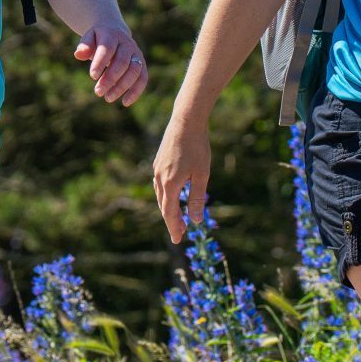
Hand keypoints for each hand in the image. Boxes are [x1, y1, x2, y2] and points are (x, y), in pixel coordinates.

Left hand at [72, 21, 148, 105]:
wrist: (114, 31)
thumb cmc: (98, 39)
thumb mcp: (89, 38)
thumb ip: (84, 46)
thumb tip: (79, 55)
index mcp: (112, 35)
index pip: (107, 49)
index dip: (100, 63)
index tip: (92, 77)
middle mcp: (127, 44)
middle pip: (121, 62)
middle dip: (110, 78)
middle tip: (98, 92)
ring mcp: (136, 54)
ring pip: (134, 71)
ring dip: (122, 86)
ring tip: (108, 98)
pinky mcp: (142, 64)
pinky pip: (142, 78)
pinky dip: (136, 91)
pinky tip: (125, 102)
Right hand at [151, 120, 211, 244]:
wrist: (186, 121)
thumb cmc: (198, 148)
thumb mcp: (202, 175)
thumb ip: (197, 198)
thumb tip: (196, 220)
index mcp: (170, 184)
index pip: (170, 212)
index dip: (174, 227)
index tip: (178, 240)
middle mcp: (160, 178)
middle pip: (163, 205)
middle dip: (171, 221)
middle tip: (179, 234)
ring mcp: (157, 169)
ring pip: (160, 195)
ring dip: (168, 208)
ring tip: (177, 218)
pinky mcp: (159, 161)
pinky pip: (159, 184)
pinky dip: (165, 195)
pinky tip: (172, 195)